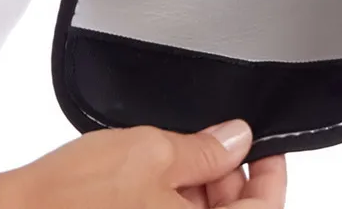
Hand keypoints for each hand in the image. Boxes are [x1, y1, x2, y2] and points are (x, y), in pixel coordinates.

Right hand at [4, 119, 286, 208]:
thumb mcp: (151, 153)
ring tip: (175, 155)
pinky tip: (155, 177)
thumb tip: (237, 138)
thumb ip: (205, 148)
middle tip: (212, 141)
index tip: (266, 147)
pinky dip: (174, 203)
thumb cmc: (70, 199)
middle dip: (229, 177)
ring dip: (200, 190)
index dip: (271, 173)